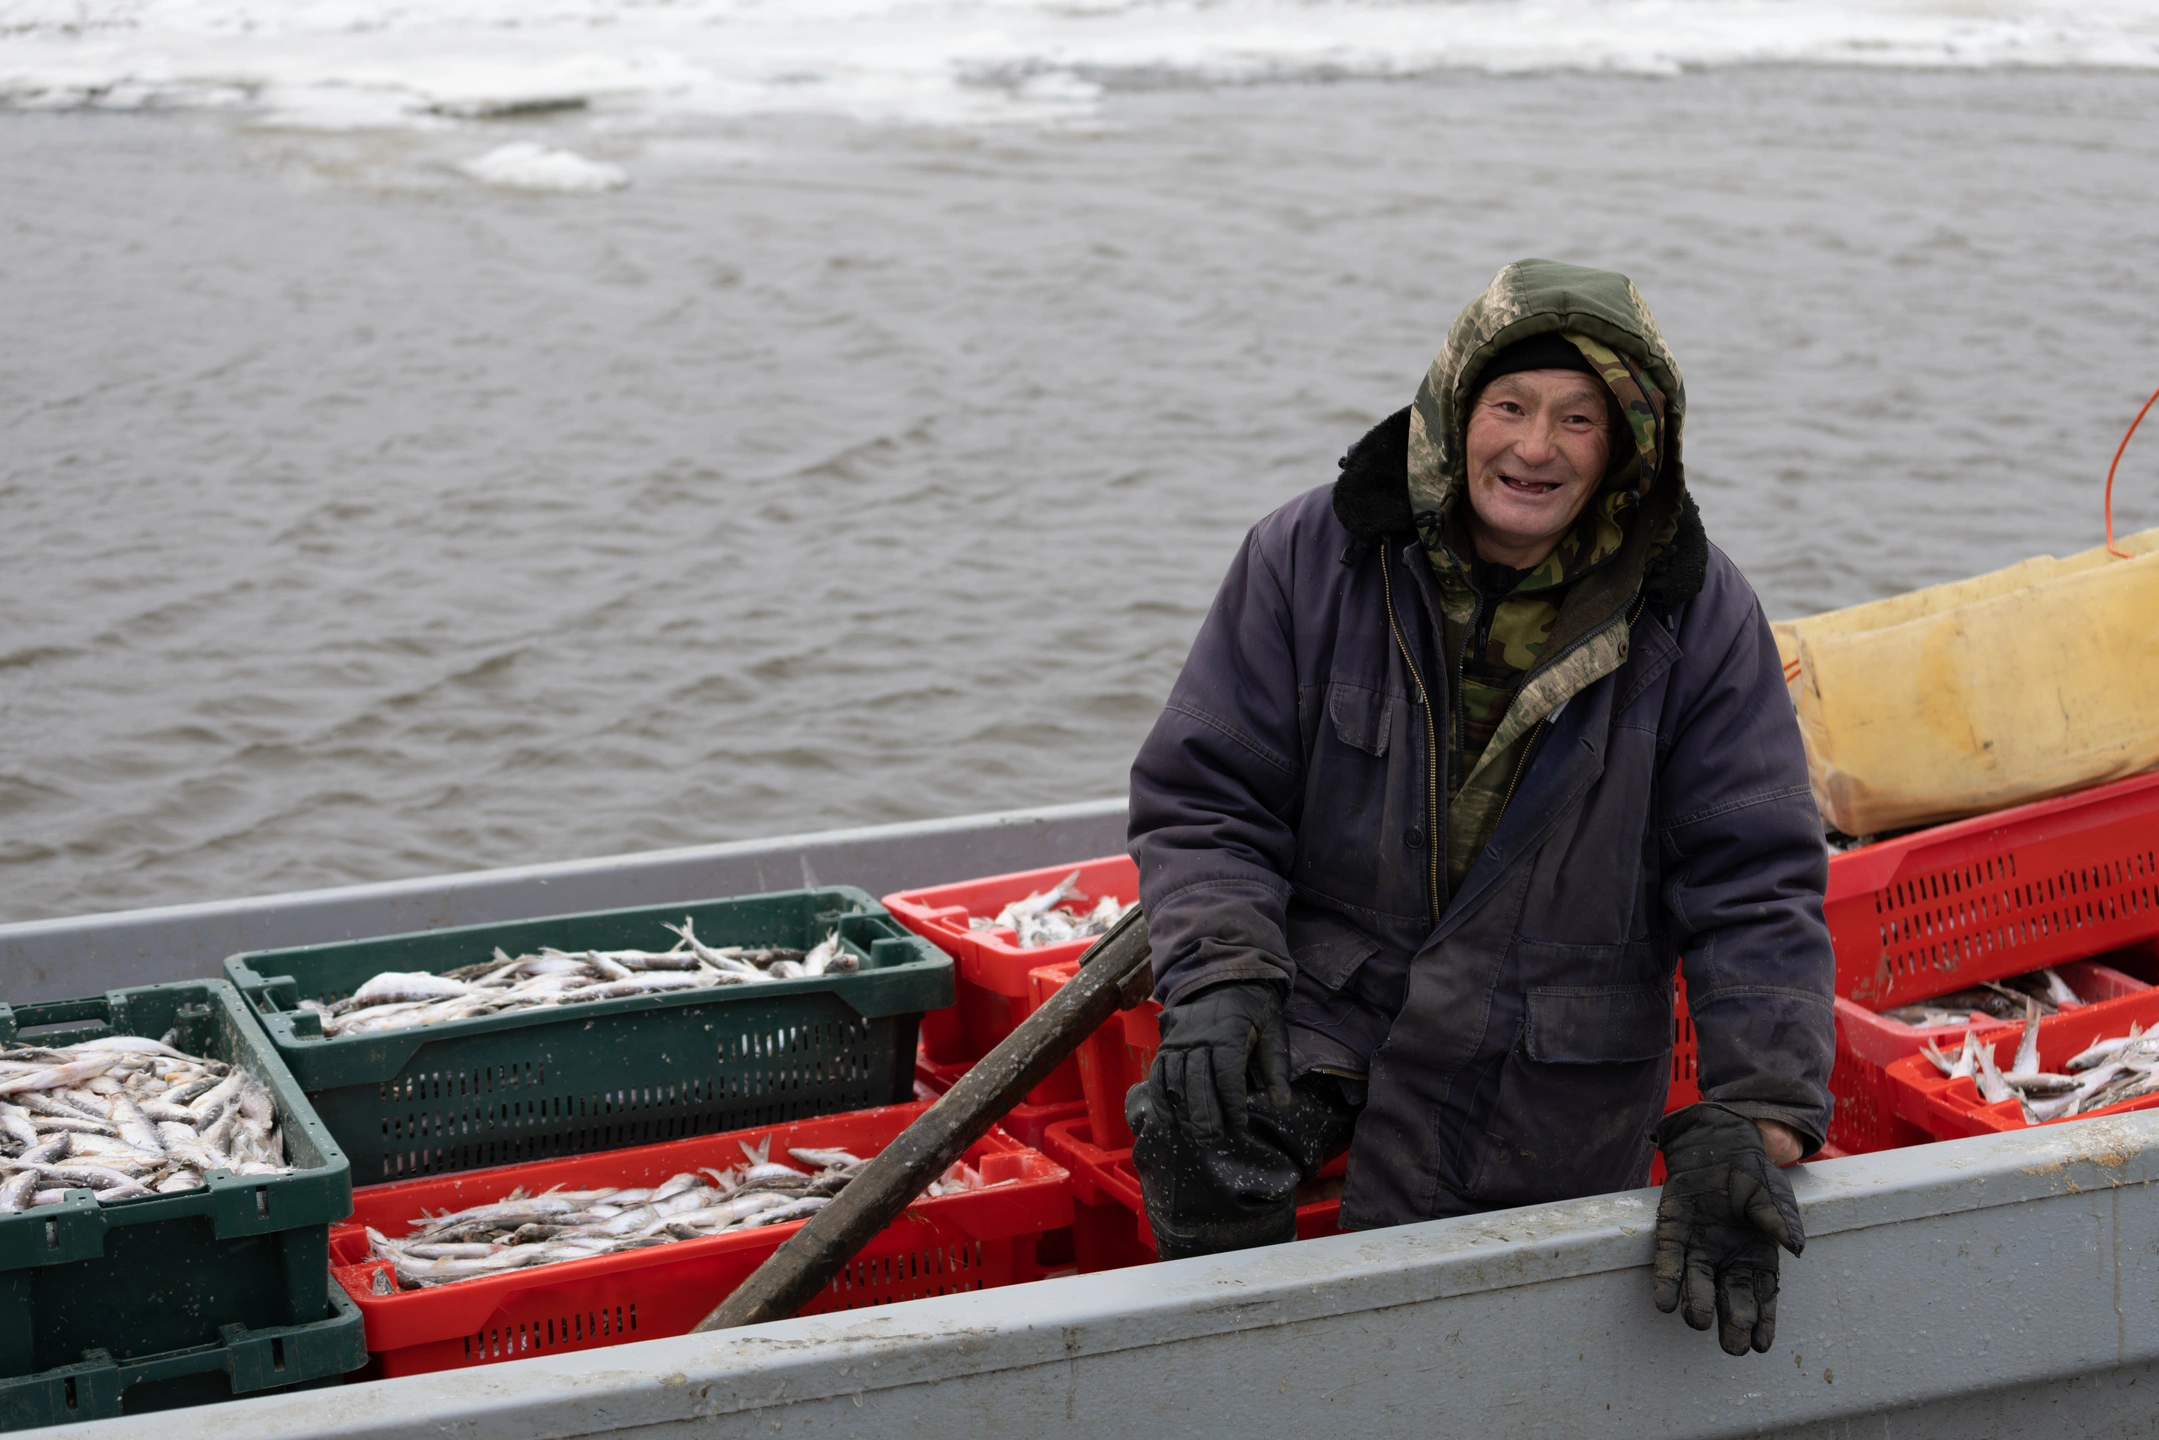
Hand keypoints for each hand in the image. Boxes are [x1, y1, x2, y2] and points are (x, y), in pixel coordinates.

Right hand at [1148, 981, 1292, 1142]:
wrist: (1225, 981)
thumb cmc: (1254, 1013)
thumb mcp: (1274, 1033)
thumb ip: (1277, 1069)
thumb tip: (1281, 1104)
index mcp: (1228, 1033)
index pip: (1227, 1075)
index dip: (1231, 1104)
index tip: (1239, 1127)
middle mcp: (1199, 1037)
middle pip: (1198, 1081)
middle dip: (1206, 1115)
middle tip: (1213, 1140)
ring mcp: (1178, 1040)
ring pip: (1176, 1080)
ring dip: (1184, 1112)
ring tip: (1195, 1136)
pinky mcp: (1166, 1045)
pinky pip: (1158, 1074)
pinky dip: (1161, 1099)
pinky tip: (1171, 1121)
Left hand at [1651, 1104, 1804, 1355]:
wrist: (1717, 1145)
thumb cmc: (1750, 1175)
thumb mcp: (1770, 1196)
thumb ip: (1779, 1220)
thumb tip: (1793, 1246)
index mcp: (1756, 1256)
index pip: (1761, 1296)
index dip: (1762, 1321)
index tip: (1760, 1345)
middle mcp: (1727, 1259)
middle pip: (1730, 1297)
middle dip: (1732, 1322)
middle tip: (1732, 1346)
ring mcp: (1699, 1248)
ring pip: (1697, 1283)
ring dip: (1696, 1303)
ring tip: (1696, 1321)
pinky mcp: (1672, 1233)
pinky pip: (1669, 1260)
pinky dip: (1666, 1281)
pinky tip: (1664, 1302)